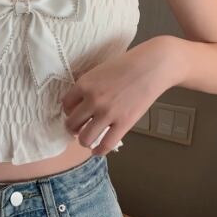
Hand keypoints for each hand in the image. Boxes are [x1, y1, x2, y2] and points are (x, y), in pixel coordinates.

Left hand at [60, 36, 183, 155]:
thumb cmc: (126, 65)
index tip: (72, 114)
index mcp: (84, 84)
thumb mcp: (98, 71)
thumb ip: (87, 86)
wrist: (151, 66)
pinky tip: (97, 151)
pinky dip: (98, 151)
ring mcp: (107, 113)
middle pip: (72, 123)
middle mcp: (92, 100)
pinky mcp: (124, 123)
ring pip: (85, 138)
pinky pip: (106, 144)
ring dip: (83, 141)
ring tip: (87, 140)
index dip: (68, 111)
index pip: (65, 105)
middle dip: (73, 128)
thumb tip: (77, 103)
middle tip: (77, 129)